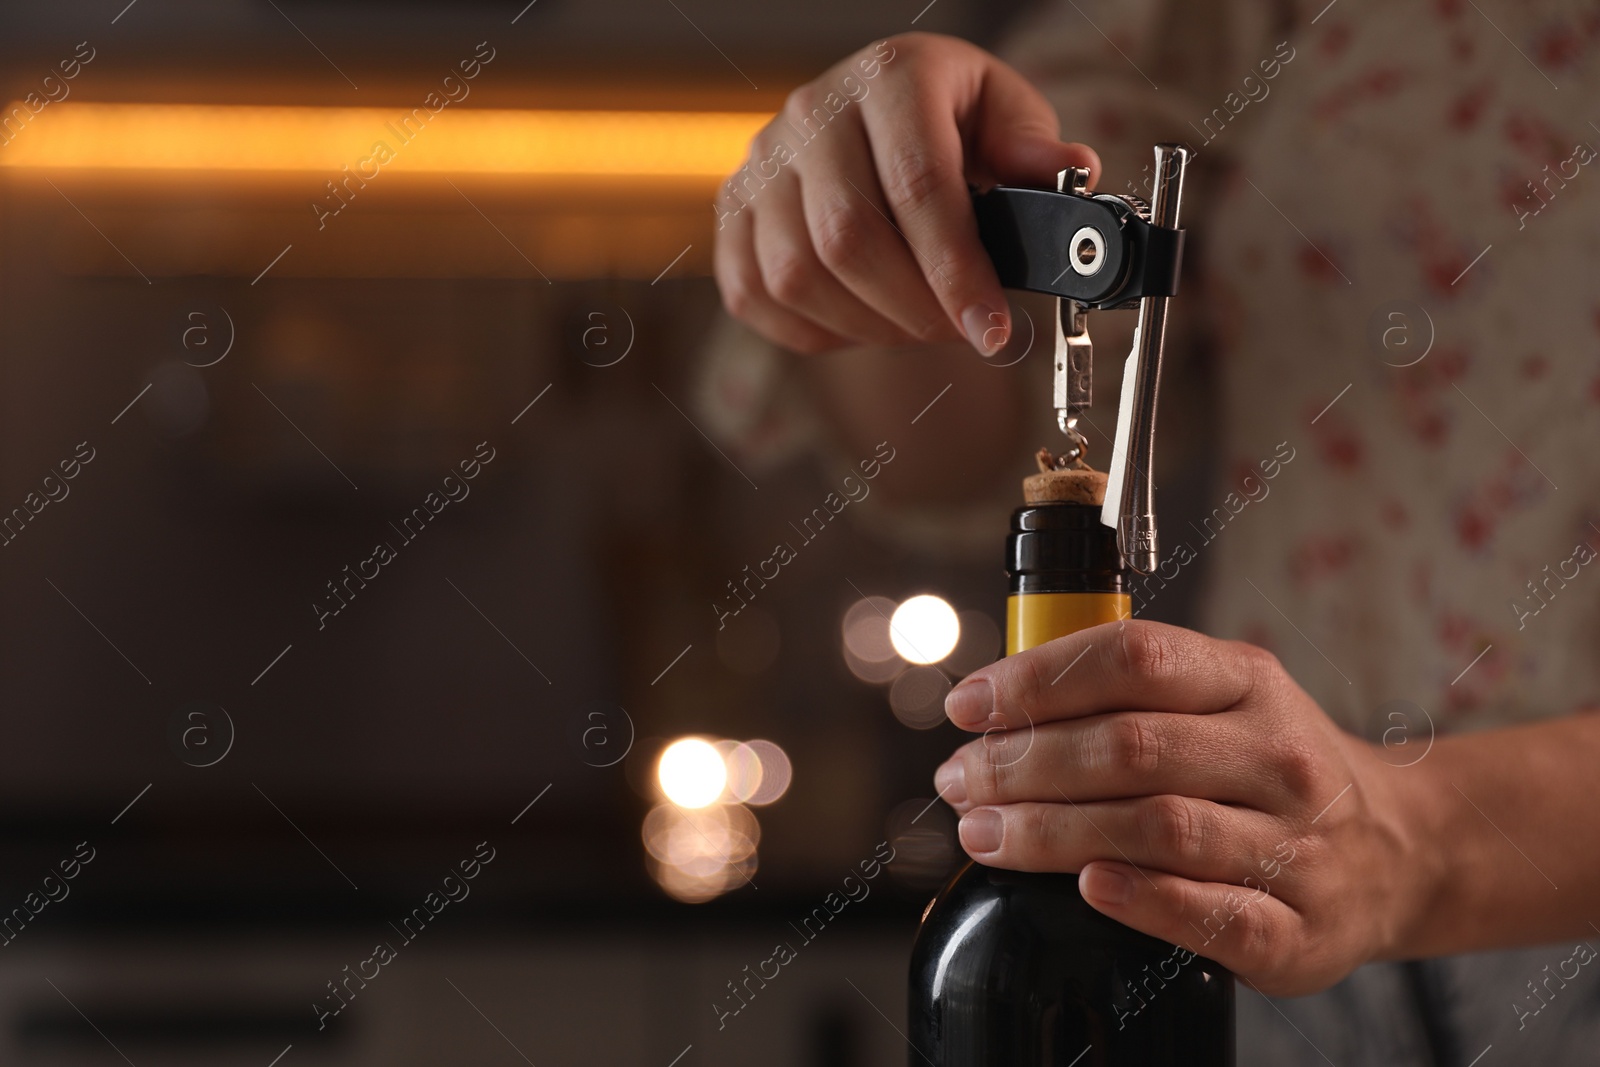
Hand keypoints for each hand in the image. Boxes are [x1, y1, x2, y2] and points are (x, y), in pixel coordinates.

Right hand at [713, 32, 1099, 355]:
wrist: (874, 122)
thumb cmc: (949, 122)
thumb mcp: (1004, 115)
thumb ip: (1034, 149)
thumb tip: (1070, 172)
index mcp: (890, 77)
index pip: (917, 185)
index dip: (957, 271)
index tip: (992, 329)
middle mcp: (811, 113)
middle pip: (847, 239)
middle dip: (914, 309)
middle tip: (959, 332)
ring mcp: (760, 164)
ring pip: (797, 276)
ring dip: (868, 324)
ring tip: (916, 322)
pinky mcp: (732, 212)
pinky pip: (757, 296)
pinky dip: (815, 329)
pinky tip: (863, 318)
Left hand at [933, 619, 1428, 996]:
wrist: (1400, 849)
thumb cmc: (1273, 768)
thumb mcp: (1223, 697)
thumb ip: (1131, 690)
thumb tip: (999, 703)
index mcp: (1249, 681)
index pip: (1133, 657)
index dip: (1037, 680)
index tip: (968, 706)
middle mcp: (1278, 756)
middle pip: (1130, 748)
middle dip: (1023, 765)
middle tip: (961, 782)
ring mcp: (1297, 845)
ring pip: (1158, 827)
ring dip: (1052, 832)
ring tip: (986, 834)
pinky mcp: (1300, 929)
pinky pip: (1211, 912)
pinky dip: (1141, 899)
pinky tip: (1086, 887)